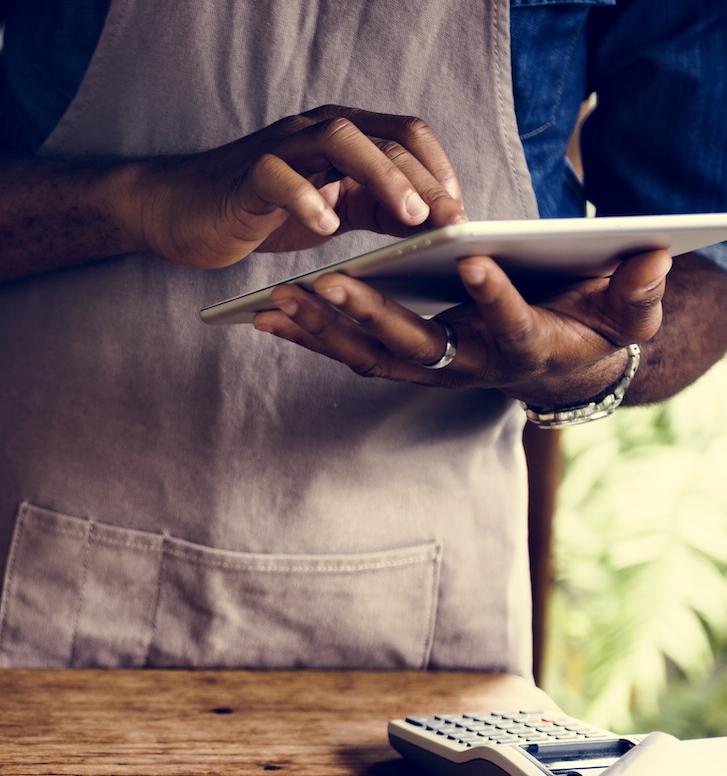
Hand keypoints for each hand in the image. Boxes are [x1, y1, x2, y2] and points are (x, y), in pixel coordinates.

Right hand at [120, 105, 466, 269]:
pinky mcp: (245, 176)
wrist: (181, 211)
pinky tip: (326, 226)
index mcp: (341, 137)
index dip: (438, 168)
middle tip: (451, 218)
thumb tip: (433, 219)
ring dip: (381, 177)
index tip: (461, 211)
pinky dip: (307, 198)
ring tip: (408, 218)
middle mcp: (314, 131)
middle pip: (382, 134)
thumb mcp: (329, 209)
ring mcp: (280, 148)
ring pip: (339, 140)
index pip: (404, 134)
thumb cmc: (259, 211)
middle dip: (423, 176)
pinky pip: (279, 175)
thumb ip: (374, 208)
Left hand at [251, 248, 672, 408]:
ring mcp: (431, 369)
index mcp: (523, 347)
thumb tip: (655, 257)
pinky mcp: (405, 364)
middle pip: (416, 345)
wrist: (561, 369)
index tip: (476, 260)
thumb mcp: (625, 312)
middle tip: (328, 283)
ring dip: (322, 330)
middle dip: (370, 316)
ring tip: (276, 301)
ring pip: (370, 355)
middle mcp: (469, 366)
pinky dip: (310, 338)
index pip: (511, 324)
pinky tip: (269, 316)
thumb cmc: (592, 328)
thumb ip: (636, 291)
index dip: (496, 297)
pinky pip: (350, 355)